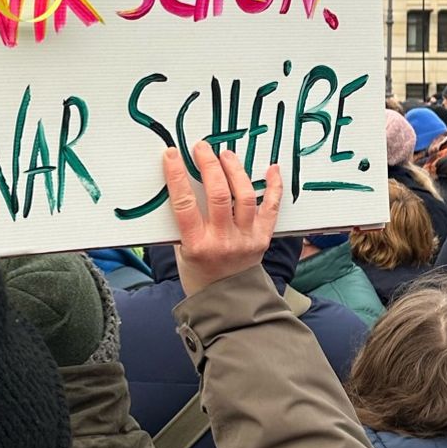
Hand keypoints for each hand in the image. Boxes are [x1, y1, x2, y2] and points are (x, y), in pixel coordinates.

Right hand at [166, 143, 282, 294]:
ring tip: (227, 155)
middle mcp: (222, 241)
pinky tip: (271, 169)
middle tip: (202, 148)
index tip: (173, 155)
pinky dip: (273, 187)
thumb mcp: (181, 250)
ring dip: (235, 170)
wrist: (227, 300)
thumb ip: (183, 222)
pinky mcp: (263, 237)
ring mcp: (245, 239)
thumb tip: (181, 184)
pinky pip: (271, 208)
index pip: (184, 204)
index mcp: (197, 246)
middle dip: (208, 165)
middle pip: (217, 194)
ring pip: (244, 196)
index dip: (177, 175)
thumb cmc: (199, 273)